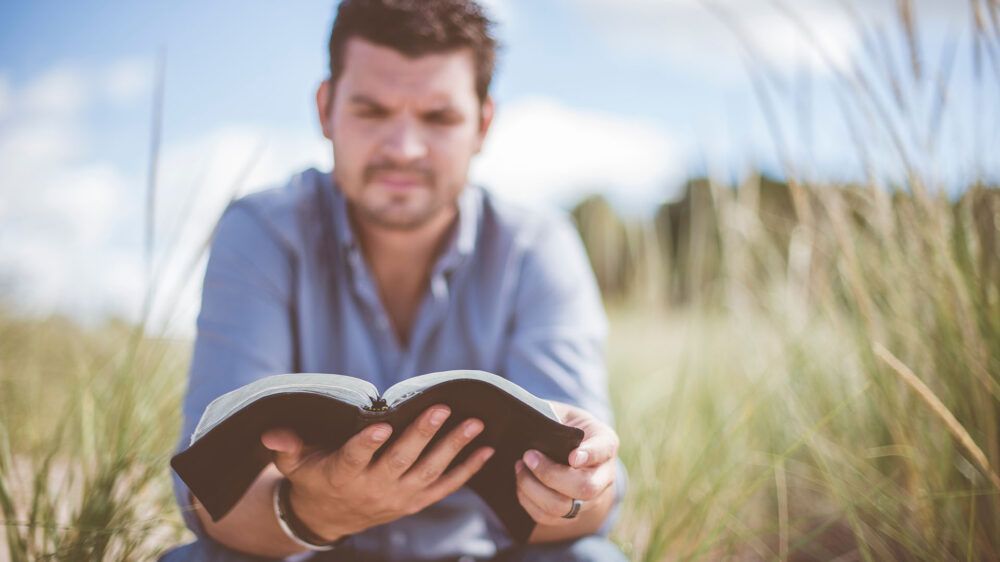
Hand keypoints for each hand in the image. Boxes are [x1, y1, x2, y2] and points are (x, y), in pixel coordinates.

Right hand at [261, 405, 493, 540]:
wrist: (329, 517)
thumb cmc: (313, 476)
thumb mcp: (294, 463)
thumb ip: (286, 446)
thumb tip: (271, 433)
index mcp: (342, 474)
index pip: (355, 458)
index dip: (366, 443)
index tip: (379, 426)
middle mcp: (373, 487)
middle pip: (401, 460)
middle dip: (423, 434)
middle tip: (442, 408)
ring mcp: (398, 496)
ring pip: (429, 471)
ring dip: (454, 447)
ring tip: (475, 423)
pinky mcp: (415, 501)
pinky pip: (445, 486)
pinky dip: (467, 470)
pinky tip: (486, 450)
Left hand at [514, 402, 617, 528]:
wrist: (571, 449)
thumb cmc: (564, 425)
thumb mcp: (563, 412)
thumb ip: (552, 416)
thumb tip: (530, 420)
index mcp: (606, 443)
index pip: (604, 450)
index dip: (590, 455)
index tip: (572, 456)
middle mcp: (604, 475)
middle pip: (585, 488)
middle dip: (551, 474)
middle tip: (528, 455)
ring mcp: (590, 499)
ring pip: (564, 507)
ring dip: (534, 489)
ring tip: (519, 467)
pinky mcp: (571, 513)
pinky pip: (548, 517)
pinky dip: (528, 501)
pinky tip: (520, 482)